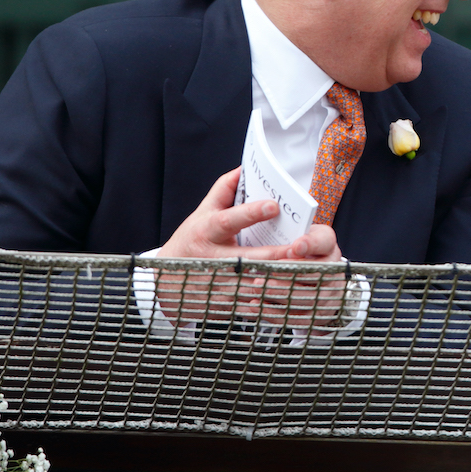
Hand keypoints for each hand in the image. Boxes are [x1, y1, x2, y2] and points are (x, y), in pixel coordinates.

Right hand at [155, 168, 348, 329]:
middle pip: (249, 257)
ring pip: (254, 283)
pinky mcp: (225, 303)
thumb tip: (245, 168)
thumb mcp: (201, 213)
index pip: (228, 220)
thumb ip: (223, 190)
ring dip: (279, 279)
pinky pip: (253, 301)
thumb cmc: (191, 240)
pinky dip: (273, 297)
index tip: (274, 206)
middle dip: (276, 254)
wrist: (165, 283)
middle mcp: (212, 258)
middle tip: (301, 247)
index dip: (250, 213)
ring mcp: (218, 283)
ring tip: (305, 270)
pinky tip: (293, 292)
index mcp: (206, 231)